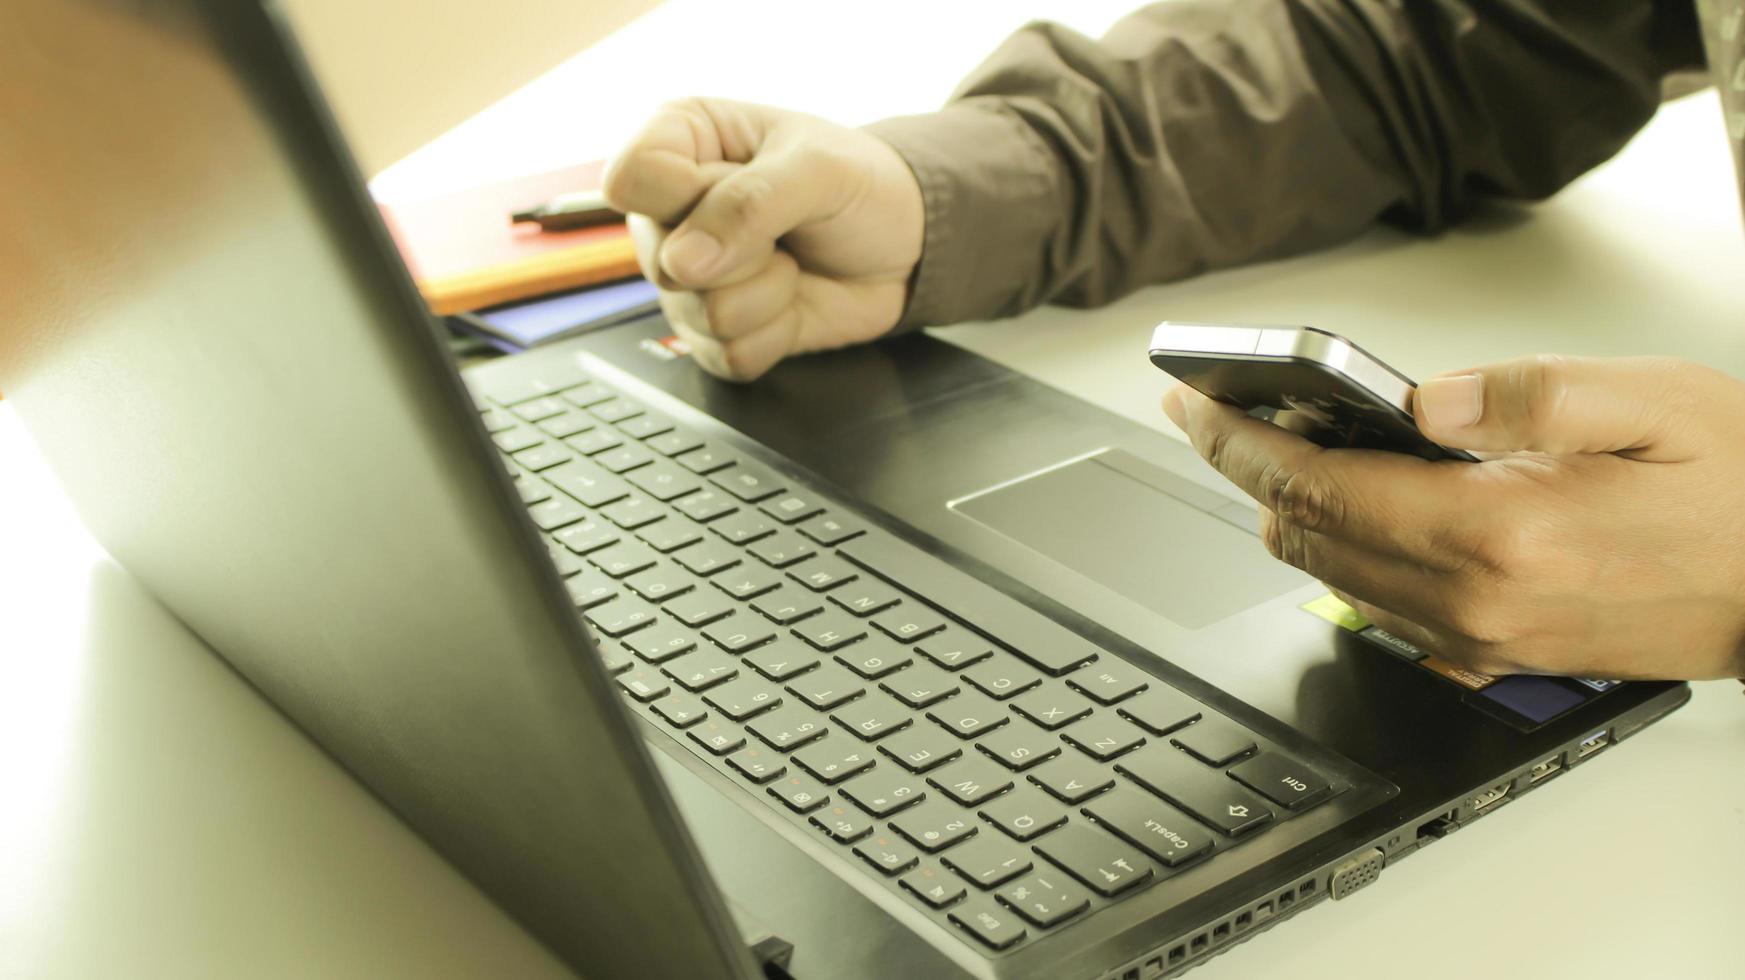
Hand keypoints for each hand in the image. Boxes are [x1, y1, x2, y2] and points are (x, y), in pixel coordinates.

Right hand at [602, 98, 923, 380]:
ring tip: (792, 260)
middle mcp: (671, 213)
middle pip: (663, 261)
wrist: (908, 246)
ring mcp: (688, 278)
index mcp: (681, 141)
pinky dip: (775, 334)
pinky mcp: (714, 333)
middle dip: (743, 254)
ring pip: (697, 314)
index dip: (683, 198)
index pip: (630, 180)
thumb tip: (683, 262)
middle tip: (784, 228)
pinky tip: (791, 300)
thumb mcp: (818, 169)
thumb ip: (748, 203)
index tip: (735, 185)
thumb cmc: (863, 186)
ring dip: (768, 295)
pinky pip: (723, 355)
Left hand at [1162, 355, 1744, 679]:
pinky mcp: (1494, 655)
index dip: (1237, 438)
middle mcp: (1475, 600)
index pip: (1317, 483)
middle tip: (1216, 412)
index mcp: (1500, 532)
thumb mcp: (1654, 401)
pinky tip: (1346, 503)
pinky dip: (1340, 552)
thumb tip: (1425, 396)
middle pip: (1303, 535)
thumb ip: (1527, 393)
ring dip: (1288, 510)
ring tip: (1270, 444)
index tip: (1194, 398)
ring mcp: (1480, 639)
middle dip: (1245, 469)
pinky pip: (1381, 607)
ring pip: (1331, 575)